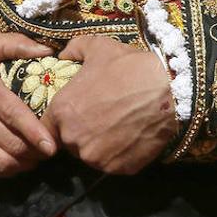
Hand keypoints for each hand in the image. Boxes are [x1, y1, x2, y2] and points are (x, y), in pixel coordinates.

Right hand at [0, 31, 55, 177]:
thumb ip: (17, 44)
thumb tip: (49, 50)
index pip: (11, 113)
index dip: (33, 132)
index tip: (51, 144)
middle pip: (9, 142)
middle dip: (34, 152)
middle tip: (51, 150)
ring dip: (22, 165)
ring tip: (36, 158)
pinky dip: (5, 171)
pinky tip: (17, 163)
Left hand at [43, 36, 176, 174]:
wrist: (168, 90)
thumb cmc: (129, 67)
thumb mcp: (97, 47)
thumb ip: (73, 49)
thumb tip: (63, 55)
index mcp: (62, 112)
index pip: (47, 127)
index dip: (59, 121)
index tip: (73, 115)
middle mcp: (74, 140)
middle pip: (70, 141)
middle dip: (80, 131)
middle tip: (101, 116)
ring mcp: (98, 158)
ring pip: (91, 155)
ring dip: (99, 145)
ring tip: (118, 125)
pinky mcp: (120, 169)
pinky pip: (114, 163)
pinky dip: (120, 154)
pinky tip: (132, 136)